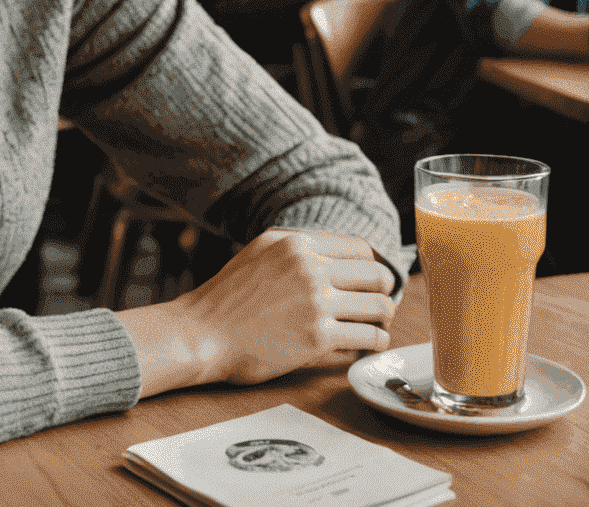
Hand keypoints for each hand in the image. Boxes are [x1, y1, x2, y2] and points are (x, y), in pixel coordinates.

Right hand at [174, 228, 394, 386]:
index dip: (373, 265)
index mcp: (296, 243)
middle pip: (376, 274)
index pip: (360, 247)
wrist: (203, 333)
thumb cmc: (229, 296)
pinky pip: (367, 337)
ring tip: (377, 326)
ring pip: (379, 306)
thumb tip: (338, 256)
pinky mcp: (317, 338)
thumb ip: (297, 247)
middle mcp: (309, 267)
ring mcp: (315, 302)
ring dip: (384, 318)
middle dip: (385, 291)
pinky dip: (375, 342)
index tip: (372, 280)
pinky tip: (368, 344)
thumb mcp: (260, 251)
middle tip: (380, 304)